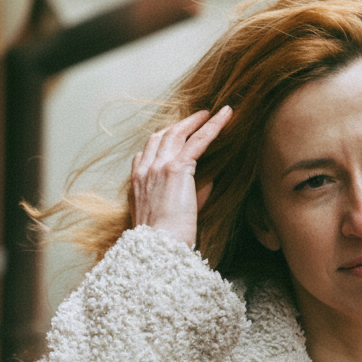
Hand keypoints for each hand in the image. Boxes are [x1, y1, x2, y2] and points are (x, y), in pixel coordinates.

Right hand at [128, 105, 232, 246]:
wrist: (159, 247)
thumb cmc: (166, 239)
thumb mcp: (174, 215)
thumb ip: (191, 195)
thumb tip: (209, 182)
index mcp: (138, 182)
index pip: (146, 152)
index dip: (162, 140)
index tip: (175, 134)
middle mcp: (144, 170)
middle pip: (161, 137)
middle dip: (179, 125)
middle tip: (197, 117)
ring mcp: (158, 167)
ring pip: (177, 133)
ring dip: (195, 121)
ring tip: (210, 114)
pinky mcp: (176, 169)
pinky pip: (198, 141)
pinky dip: (212, 127)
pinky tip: (224, 117)